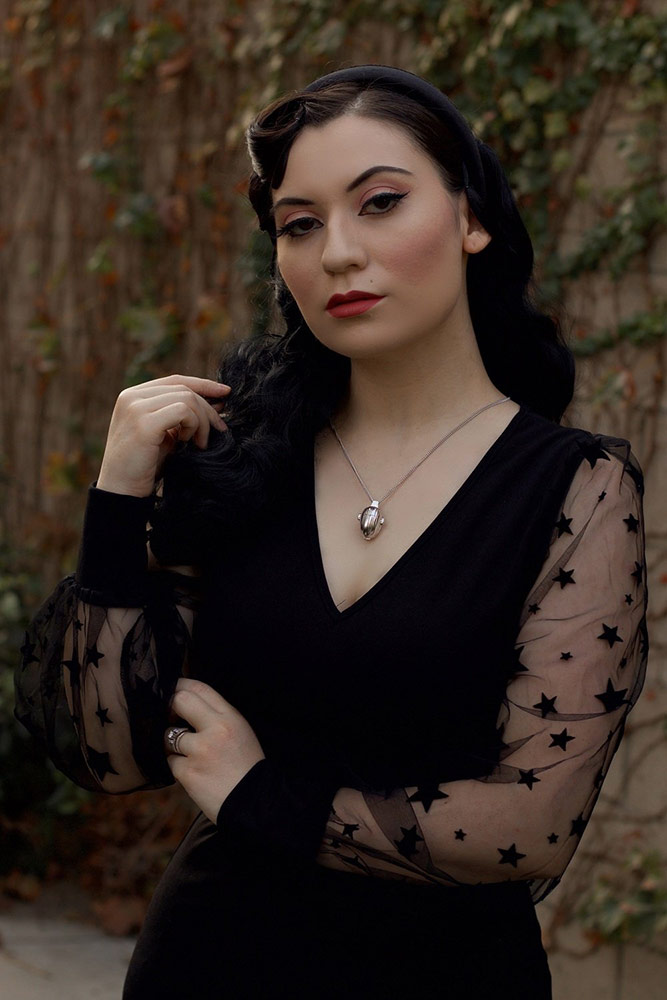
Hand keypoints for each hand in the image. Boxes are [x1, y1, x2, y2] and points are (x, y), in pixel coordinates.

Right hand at [97, 374, 230, 497]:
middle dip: (208, 408)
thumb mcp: (165, 434)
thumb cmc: (144, 466)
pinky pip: (183, 411)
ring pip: (187, 398)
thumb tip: (218, 402)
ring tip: (200, 442)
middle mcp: (131, 397)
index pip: (176, 381)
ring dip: (202, 421)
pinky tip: (188, 443)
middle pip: (184, 389)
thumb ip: (182, 416)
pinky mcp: (144, 423)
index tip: (225, 393)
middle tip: (220, 429)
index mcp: (133, 396)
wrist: (121, 491)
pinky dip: (193, 426)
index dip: (203, 385)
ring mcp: (135, 408)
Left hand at [164, 677, 265, 823]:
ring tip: (191, 755)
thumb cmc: (247, 767)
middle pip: (179, 701)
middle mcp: (215, 729)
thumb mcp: (241, 732)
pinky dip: (178, 766)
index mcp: (231, 717)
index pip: (200, 688)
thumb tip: (186, 704)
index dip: (181, 685)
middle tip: (170, 717)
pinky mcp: (188, 772)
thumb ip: (217, 716)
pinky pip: (171, 761)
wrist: (256, 804)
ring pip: (169, 735)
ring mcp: (200, 751)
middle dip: (169, 707)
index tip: (174, 690)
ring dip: (173, 744)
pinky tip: (194, 773)